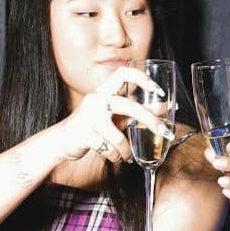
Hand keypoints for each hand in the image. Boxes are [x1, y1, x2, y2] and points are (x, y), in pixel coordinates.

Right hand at [55, 66, 173, 165]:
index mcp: (105, 91)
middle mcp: (96, 99)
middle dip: (150, 120)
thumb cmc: (94, 126)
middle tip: (164, 132)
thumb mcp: (117, 116)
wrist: (62, 141)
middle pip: (129, 106)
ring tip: (127, 155)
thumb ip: (138, 110)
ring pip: (118, 136)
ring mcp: (88, 116)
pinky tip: (114, 157)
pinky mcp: (83, 133)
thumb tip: (167, 107)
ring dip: (126, 149)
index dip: (142, 78)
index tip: (158, 90)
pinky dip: (115, 156)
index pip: (123, 73)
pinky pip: (108, 149)